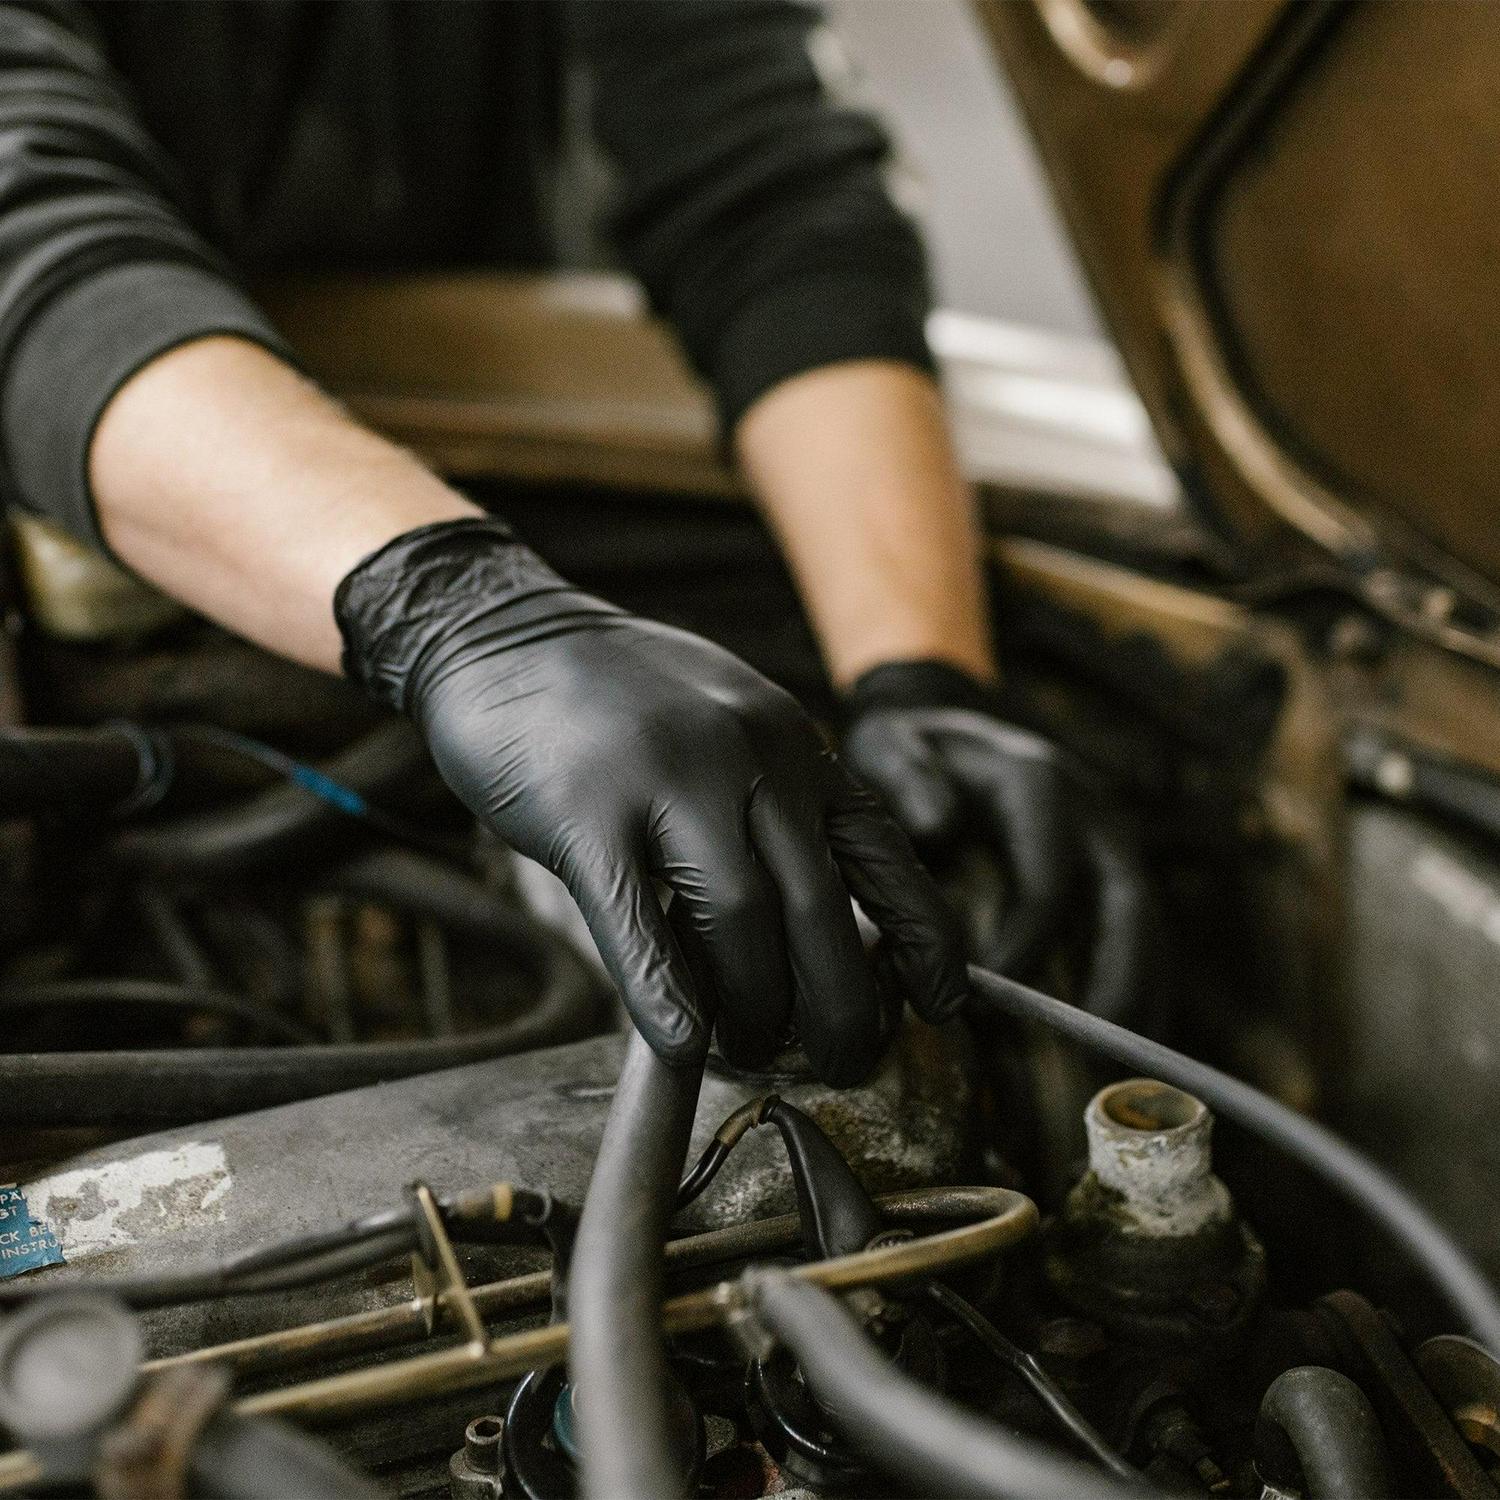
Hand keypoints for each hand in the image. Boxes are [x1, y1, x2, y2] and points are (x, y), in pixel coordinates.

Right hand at [335, 519, 966, 1083]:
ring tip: (749, 1052)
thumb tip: (810, 932)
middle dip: (840, 1004)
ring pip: (740, 920)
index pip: (883, 850)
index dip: (922, 937)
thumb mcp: (729, 729)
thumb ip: (772, 809)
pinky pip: (636, 920)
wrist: (502, 634)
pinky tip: (680, 1044)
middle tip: (840, 1061)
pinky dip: (664, 994)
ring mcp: (667, 777)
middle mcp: (747, 755)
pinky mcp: (586, 809)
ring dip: (754, 1009)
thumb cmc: (620, 703)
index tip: (941, 1003)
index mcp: (790, 743)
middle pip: (818, 905)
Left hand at [841, 660, 1149, 1021]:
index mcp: (1035, 782)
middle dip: (1116, 972)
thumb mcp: (890, 746)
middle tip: (1088, 1046)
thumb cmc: (907, 751)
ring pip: (1145, 921)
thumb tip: (938, 823)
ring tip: (1116, 1062)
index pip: (1048, 868)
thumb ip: (906, 775)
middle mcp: (1088, 810)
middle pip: (1125, 897)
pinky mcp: (1110, 869)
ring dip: (1139, 990)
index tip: (990, 988)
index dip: (1030, 933)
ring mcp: (1108, 840)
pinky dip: (1140, 985)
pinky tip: (1123, 1042)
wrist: (936, 728)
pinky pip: (1139, 932)